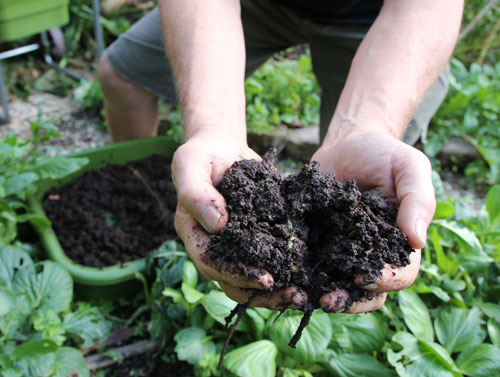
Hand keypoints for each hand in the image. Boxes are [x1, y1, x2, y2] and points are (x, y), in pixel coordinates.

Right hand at [172, 130, 307, 308]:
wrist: (223, 145)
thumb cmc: (203, 152)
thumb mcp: (190, 164)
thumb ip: (196, 193)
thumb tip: (218, 225)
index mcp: (194, 233)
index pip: (211, 263)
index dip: (236, 275)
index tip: (265, 279)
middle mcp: (214, 245)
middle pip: (233, 281)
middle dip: (262, 293)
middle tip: (294, 296)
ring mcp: (237, 243)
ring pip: (252, 277)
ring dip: (277, 290)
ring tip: (304, 295)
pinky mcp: (258, 236)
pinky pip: (270, 258)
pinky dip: (288, 269)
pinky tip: (308, 275)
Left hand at [311, 130, 434, 312]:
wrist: (347, 143)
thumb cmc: (383, 154)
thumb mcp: (408, 167)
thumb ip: (418, 200)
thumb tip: (417, 240)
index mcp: (397, 244)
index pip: (400, 274)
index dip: (385, 281)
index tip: (363, 276)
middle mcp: (369, 254)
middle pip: (366, 292)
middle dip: (348, 301)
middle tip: (327, 301)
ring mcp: (340, 251)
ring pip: (334, 285)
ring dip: (317, 294)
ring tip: (298, 296)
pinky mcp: (315, 242)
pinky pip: (307, 264)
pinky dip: (296, 274)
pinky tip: (281, 276)